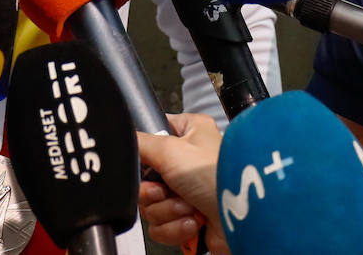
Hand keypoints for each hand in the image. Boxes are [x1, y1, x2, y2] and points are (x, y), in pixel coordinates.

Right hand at [137, 112, 228, 254]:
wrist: (240, 218)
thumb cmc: (215, 175)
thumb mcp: (169, 149)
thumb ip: (139, 142)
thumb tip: (122, 138)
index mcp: (188, 135)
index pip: (151, 139)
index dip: (145, 157)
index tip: (148, 165)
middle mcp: (188, 162)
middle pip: (145, 180)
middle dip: (155, 193)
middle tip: (168, 190)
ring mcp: (188, 192)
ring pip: (152, 206)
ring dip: (168, 211)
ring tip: (188, 207)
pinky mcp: (188, 219)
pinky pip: (162, 226)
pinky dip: (175, 227)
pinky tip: (194, 221)